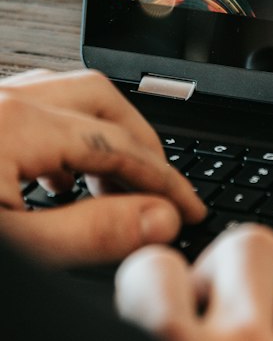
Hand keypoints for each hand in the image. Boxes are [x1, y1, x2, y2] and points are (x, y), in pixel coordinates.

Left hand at [0, 69, 205, 263]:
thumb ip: (88, 233)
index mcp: (15, 125)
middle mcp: (1, 101)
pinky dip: (62, 135)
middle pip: (99, 99)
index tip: (187, 208)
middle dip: (141, 143)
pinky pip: (31, 108)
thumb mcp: (12, 245)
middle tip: (162, 186)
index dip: (163, 180)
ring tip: (115, 184)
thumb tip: (158, 219)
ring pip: (64, 95)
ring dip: (103, 134)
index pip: (117, 146)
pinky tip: (59, 176)